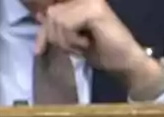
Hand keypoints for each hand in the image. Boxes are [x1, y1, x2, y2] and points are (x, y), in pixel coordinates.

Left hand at [35, 0, 163, 96]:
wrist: (126, 63)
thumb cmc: (103, 52)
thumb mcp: (72, 40)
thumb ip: (57, 27)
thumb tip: (38, 16)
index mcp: (79, 2)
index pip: (50, 12)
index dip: (43, 32)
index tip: (39, 50)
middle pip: (50, 15)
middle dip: (56, 38)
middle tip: (75, 49)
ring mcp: (90, 1)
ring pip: (56, 19)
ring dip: (66, 41)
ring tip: (83, 46)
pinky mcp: (94, 9)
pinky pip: (66, 24)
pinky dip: (73, 40)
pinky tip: (87, 44)